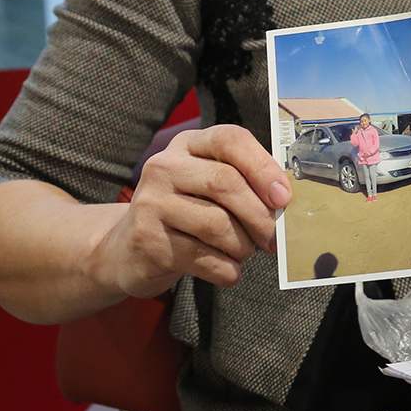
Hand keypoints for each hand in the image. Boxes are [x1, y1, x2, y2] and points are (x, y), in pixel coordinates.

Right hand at [89, 124, 290, 297]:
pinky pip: (203, 258)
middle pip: (226, 184)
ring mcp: (151, 203)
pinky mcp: (147, 240)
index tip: (284, 198)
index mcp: (188, 144)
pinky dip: (227, 269)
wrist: (127, 248)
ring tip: (245, 252)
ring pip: (217, 225)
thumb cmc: (186, 212)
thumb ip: (244, 182)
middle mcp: (165, 167)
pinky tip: (228, 269)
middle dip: (259, 215)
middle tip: (272, 238)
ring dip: (243, 246)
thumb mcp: (209, 185)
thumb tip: (283, 199)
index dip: (263, 167)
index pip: (230, 140)